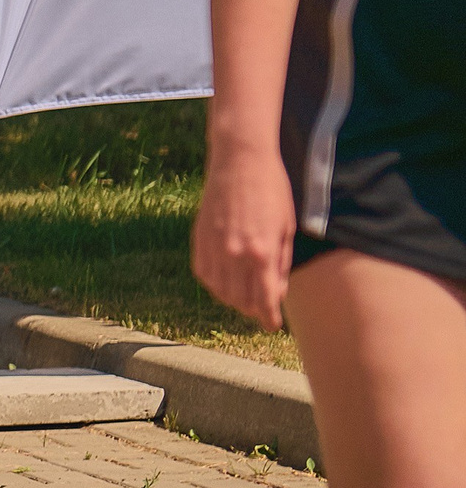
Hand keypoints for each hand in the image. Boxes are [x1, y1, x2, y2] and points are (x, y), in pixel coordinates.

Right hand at [193, 148, 295, 330]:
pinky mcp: (200, 238)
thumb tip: (275, 292)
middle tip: (261, 314)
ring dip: (233, 301)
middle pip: (242, 300)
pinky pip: (204, 274)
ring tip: (244, 301)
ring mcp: (214, 246)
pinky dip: (214, 284)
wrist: (239, 161)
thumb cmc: (271, 191)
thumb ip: (280, 264)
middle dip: (253, 311)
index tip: (273, 326)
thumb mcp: (286, 228)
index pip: (265, 300)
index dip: (269, 317)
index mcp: (262, 253)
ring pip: (220, 291)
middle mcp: (235, 254)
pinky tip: (225, 283)